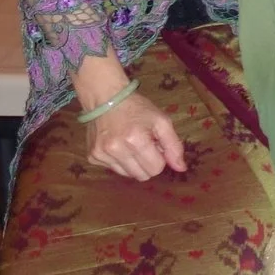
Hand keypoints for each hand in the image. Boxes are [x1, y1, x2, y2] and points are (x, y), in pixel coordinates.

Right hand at [78, 58, 187, 181]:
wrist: (105, 98)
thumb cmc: (137, 108)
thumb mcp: (161, 121)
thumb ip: (174, 145)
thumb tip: (182, 168)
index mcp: (136, 140)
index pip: (156, 168)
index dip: (160, 157)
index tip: (155, 144)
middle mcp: (116, 150)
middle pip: (142, 176)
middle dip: (148, 163)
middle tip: (145, 145)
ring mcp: (101, 154)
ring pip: (128, 175)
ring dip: (134, 164)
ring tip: (131, 145)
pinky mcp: (92, 157)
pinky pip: (113, 170)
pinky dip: (120, 161)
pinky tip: (118, 145)